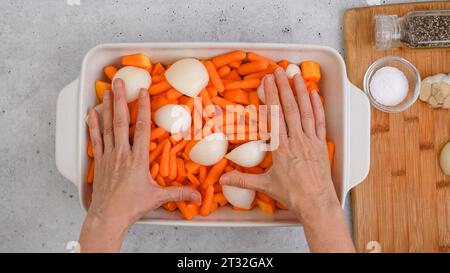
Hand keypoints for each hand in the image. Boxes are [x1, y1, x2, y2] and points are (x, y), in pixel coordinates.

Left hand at [79, 79, 200, 251]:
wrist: (108, 216)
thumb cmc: (132, 206)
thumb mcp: (157, 198)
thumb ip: (178, 193)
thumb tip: (198, 195)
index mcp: (138, 159)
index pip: (141, 128)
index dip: (143, 109)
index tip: (143, 92)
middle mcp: (122, 153)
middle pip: (121, 121)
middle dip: (121, 99)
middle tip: (119, 81)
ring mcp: (108, 156)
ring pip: (107, 126)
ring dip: (108, 107)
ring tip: (107, 91)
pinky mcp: (98, 161)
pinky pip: (95, 139)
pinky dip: (93, 125)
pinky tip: (91, 113)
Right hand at [220, 68, 353, 251]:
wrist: (316, 203)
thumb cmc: (292, 194)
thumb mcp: (265, 185)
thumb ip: (242, 180)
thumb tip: (222, 180)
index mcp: (281, 148)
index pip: (274, 117)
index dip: (271, 97)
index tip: (267, 82)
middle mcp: (296, 140)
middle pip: (289, 109)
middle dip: (283, 87)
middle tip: (279, 71)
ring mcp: (310, 141)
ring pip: (305, 111)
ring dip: (300, 92)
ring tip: (296, 76)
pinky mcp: (321, 144)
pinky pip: (319, 122)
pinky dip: (317, 106)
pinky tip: (314, 94)